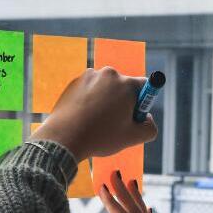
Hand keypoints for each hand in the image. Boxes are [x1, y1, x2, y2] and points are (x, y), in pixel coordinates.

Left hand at [34, 67, 158, 160]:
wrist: (63, 138)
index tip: (134, 116)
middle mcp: (108, 74)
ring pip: (106, 89)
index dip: (143, 103)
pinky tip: (85, 118)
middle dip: (123, 103)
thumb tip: (147, 119)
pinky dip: (91, 101)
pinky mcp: (75, 82)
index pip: (145, 85)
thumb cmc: (99, 137)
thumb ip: (150, 127)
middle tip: (114, 123)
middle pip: (124, 87)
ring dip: (106, 102)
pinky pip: (90, 90)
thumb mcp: (133, 138)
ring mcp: (89, 76)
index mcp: (125, 84)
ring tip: (96, 122)